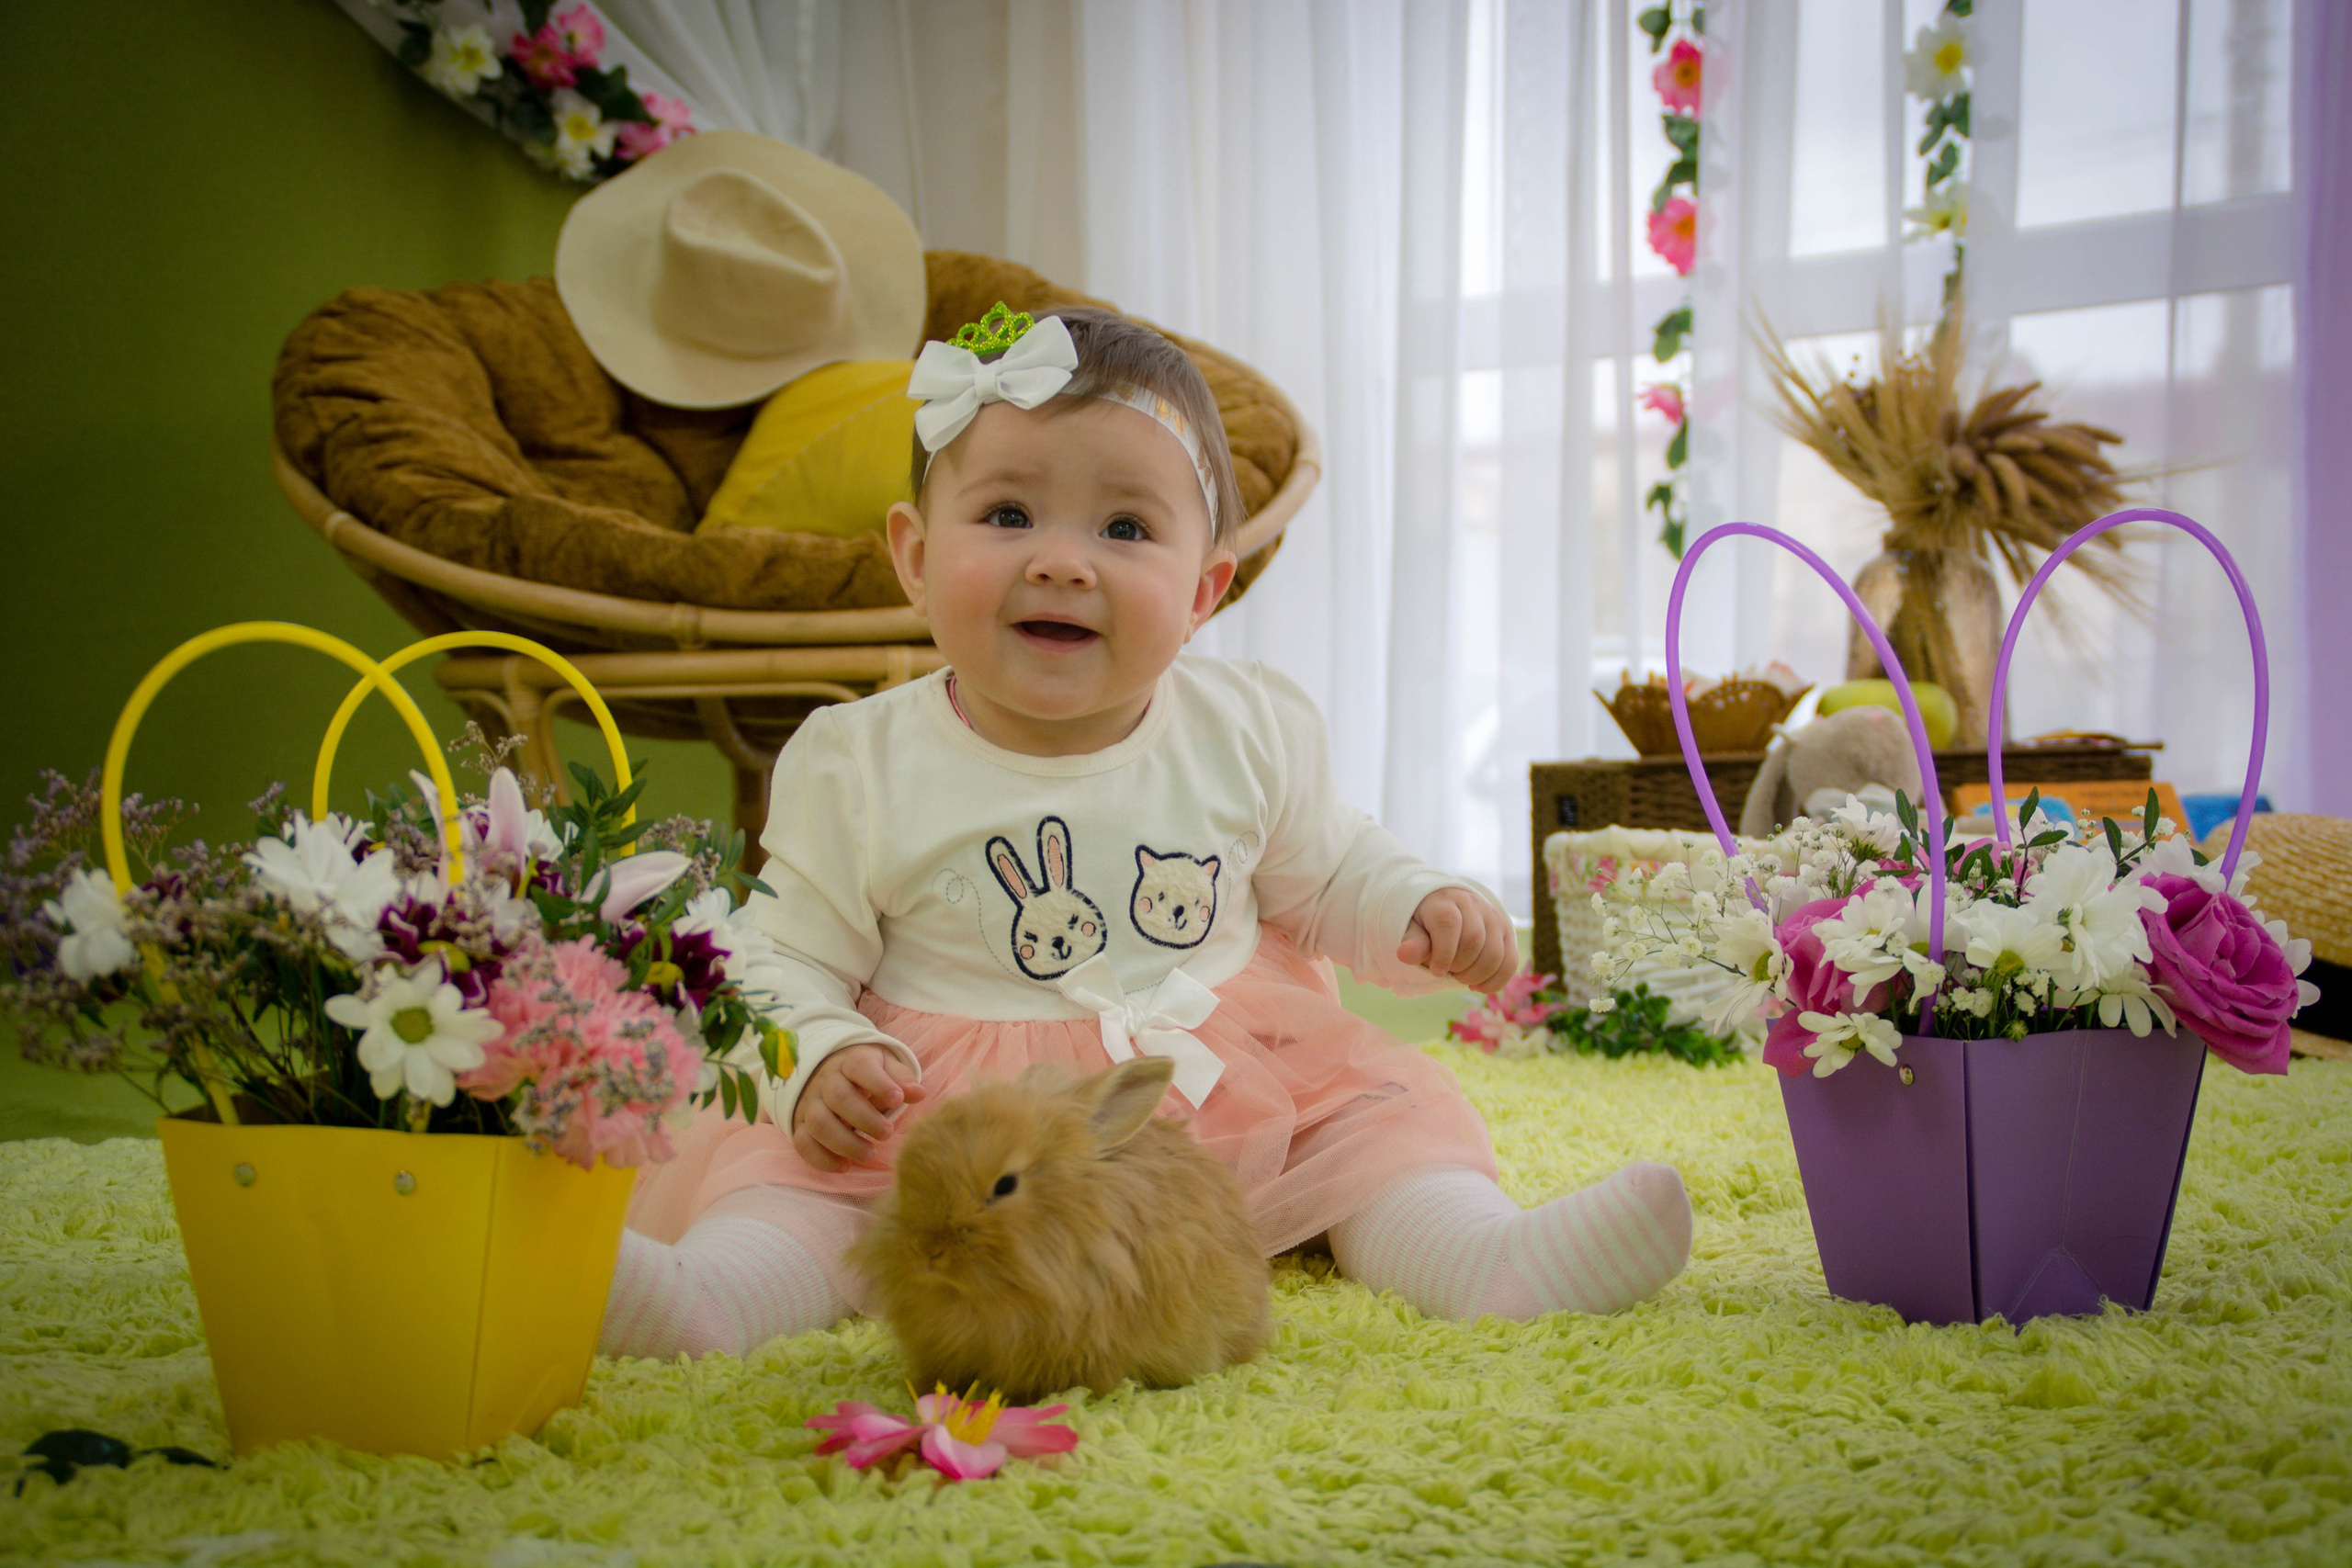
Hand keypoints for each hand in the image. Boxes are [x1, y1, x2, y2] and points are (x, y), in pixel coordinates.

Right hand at [791, 1043, 928, 1171]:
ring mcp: (810, 1102)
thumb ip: (902, 1079)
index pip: (860, 1066)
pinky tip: (845, 1166)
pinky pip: (802, 1142)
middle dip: (865, 1119)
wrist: (829, 1072)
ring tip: (870, 1153)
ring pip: (819, 1122)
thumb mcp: (886, 1067)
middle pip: (838, 1097)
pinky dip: (821, 1158)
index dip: (879, 1083)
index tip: (897, 1099)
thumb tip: (919, 1094)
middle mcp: (826, 1081)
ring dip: (845, 1142)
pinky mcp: (800, 1124)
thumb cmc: (867, 1074)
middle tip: (888, 1133)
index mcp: (850, 1062)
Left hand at [1398, 888, 1517, 994]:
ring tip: (1461, 978)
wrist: (1448, 909)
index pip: (1448, 923)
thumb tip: (1404, 954)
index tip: (1436, 971)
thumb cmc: (1426, 924)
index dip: (1443, 952)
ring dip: (1476, 975)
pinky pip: (1510, 961)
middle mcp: (1472, 905)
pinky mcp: (1506, 933)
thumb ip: (1412, 942)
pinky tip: (1478, 987)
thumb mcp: (1412, 930)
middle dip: (1459, 965)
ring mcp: (1493, 918)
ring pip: (1495, 953)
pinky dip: (1496, 981)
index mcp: (1444, 902)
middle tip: (1448, 972)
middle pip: (1473, 940)